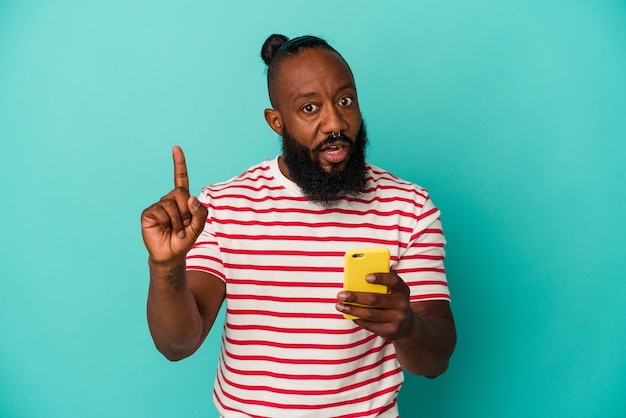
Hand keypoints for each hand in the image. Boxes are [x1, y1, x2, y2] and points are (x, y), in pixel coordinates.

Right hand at [141, 146, 207, 264]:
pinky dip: (166, 221)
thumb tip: (192, 198)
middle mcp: (169, 199)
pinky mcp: (148, 213)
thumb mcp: (198, 227)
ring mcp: (158, 205)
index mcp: (182, 200)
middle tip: (185, 225)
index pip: (180, 178)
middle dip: (185, 210)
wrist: (170, 255)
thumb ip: (200, 213)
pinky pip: (160, 210)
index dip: (179, 163)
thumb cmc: (185, 240)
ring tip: (176, 231)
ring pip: (170, 203)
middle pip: (180, 191)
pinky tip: (165, 229)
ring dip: (178, 220)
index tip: (176, 148)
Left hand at [336, 272, 413, 340]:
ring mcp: (397, 319)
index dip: (381, 278)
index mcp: (402, 289)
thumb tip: (358, 277)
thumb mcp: (392, 290)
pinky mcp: (391, 331)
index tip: (366, 277)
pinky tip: (349, 314)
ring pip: (370, 314)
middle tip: (341, 295)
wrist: (405, 324)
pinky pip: (370, 325)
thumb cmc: (392, 301)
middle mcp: (402, 304)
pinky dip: (357, 319)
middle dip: (356, 297)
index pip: (393, 281)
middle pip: (375, 299)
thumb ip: (381, 282)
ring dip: (352, 310)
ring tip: (340, 306)